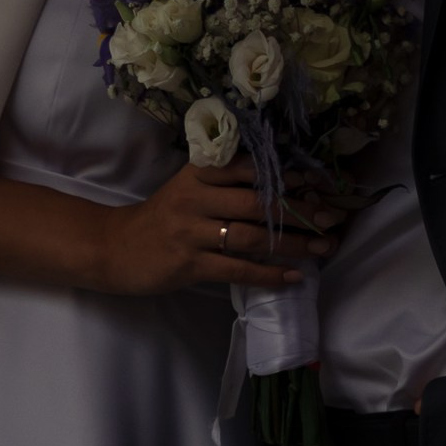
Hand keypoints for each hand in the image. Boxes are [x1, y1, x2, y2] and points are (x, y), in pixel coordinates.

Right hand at [100, 159, 336, 295]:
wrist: (114, 248)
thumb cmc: (161, 218)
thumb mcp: (188, 187)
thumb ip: (225, 180)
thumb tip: (282, 185)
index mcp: (198, 172)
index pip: (250, 168)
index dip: (288, 175)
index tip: (320, 184)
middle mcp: (195, 197)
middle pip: (258, 202)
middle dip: (300, 211)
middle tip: (331, 218)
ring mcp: (191, 231)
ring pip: (252, 236)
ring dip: (293, 244)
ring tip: (323, 248)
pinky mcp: (189, 264)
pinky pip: (237, 269)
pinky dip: (268, 274)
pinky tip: (293, 277)